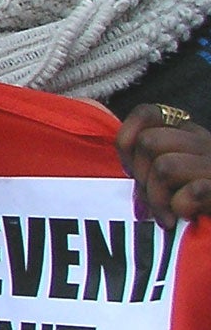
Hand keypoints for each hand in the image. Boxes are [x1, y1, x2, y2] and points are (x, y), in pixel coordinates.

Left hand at [117, 105, 210, 227]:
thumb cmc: (201, 199)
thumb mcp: (174, 176)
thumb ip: (149, 167)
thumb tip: (126, 172)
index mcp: (190, 133)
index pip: (146, 113)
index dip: (127, 140)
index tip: (131, 169)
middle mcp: (205, 143)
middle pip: (148, 142)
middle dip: (140, 176)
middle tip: (152, 200)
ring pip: (164, 166)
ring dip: (158, 198)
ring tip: (167, 215)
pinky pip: (192, 192)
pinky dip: (182, 207)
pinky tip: (186, 216)